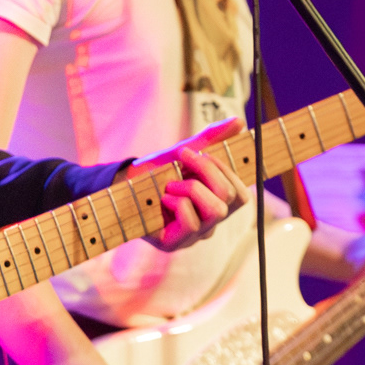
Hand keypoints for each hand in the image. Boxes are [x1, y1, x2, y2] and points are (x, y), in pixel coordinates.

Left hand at [128, 119, 242, 251]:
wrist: (123, 183)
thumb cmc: (156, 172)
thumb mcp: (183, 151)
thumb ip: (210, 138)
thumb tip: (239, 121)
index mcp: (217, 205)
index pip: (242, 195)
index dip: (225, 170)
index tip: (198, 152)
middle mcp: (210, 224)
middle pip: (232, 198)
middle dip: (207, 171)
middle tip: (182, 159)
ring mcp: (194, 236)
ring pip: (216, 211)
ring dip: (192, 188)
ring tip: (171, 184)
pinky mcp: (175, 244)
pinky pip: (192, 222)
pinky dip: (177, 202)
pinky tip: (163, 198)